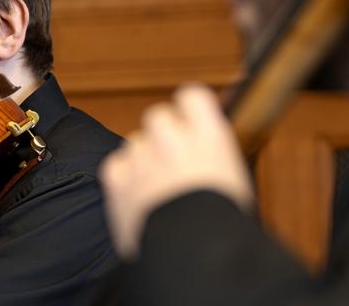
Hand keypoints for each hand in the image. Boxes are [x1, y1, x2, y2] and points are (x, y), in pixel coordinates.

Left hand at [99, 84, 254, 259]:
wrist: (192, 252)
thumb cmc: (221, 224)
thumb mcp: (233, 182)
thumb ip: (212, 155)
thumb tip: (205, 146)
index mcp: (208, 137)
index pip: (192, 96)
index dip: (188, 108)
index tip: (190, 121)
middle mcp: (172, 140)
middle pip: (157, 116)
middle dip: (162, 133)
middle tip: (172, 158)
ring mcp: (142, 158)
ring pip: (134, 142)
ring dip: (143, 157)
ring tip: (157, 186)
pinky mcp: (117, 181)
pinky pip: (116, 164)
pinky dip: (123, 175)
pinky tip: (138, 194)